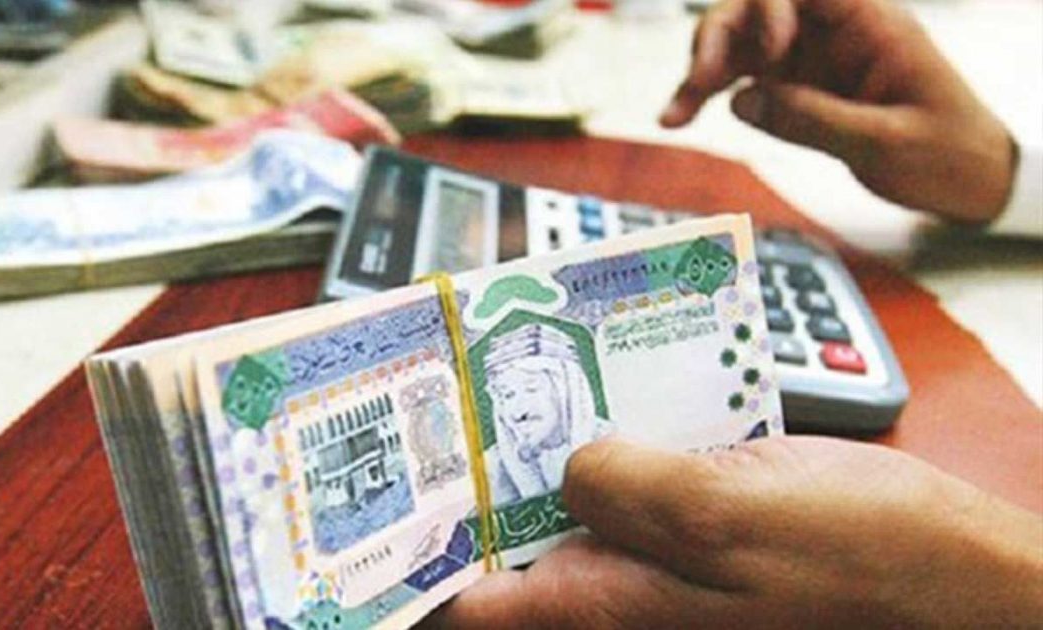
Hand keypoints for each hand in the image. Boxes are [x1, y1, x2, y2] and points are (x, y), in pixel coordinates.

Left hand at [424, 436, 1042, 628]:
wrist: (957, 579)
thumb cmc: (868, 568)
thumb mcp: (733, 518)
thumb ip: (629, 486)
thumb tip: (562, 460)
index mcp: (602, 606)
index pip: (463, 598)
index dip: (406, 552)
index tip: (368, 488)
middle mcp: (611, 589)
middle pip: (496, 538)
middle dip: (455, 470)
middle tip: (417, 391)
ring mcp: (647, 554)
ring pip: (553, 496)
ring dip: (524, 439)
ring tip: (482, 366)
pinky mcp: (682, 518)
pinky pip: (616, 472)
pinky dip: (595, 427)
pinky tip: (583, 377)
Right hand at [660, 0, 1015, 224]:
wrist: (969, 180)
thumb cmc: (946, 152)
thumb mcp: (886, 141)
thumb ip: (814, 119)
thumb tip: (741, 101)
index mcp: (869, 21)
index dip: (769, 8)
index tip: (768, 56)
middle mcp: (832, 30)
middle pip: (756, 9)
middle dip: (717, 38)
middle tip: (698, 83)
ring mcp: (810, 58)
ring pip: (738, 44)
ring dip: (699, 71)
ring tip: (672, 116)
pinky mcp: (795, 88)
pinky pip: (741, 80)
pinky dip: (707, 97)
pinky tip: (679, 118)